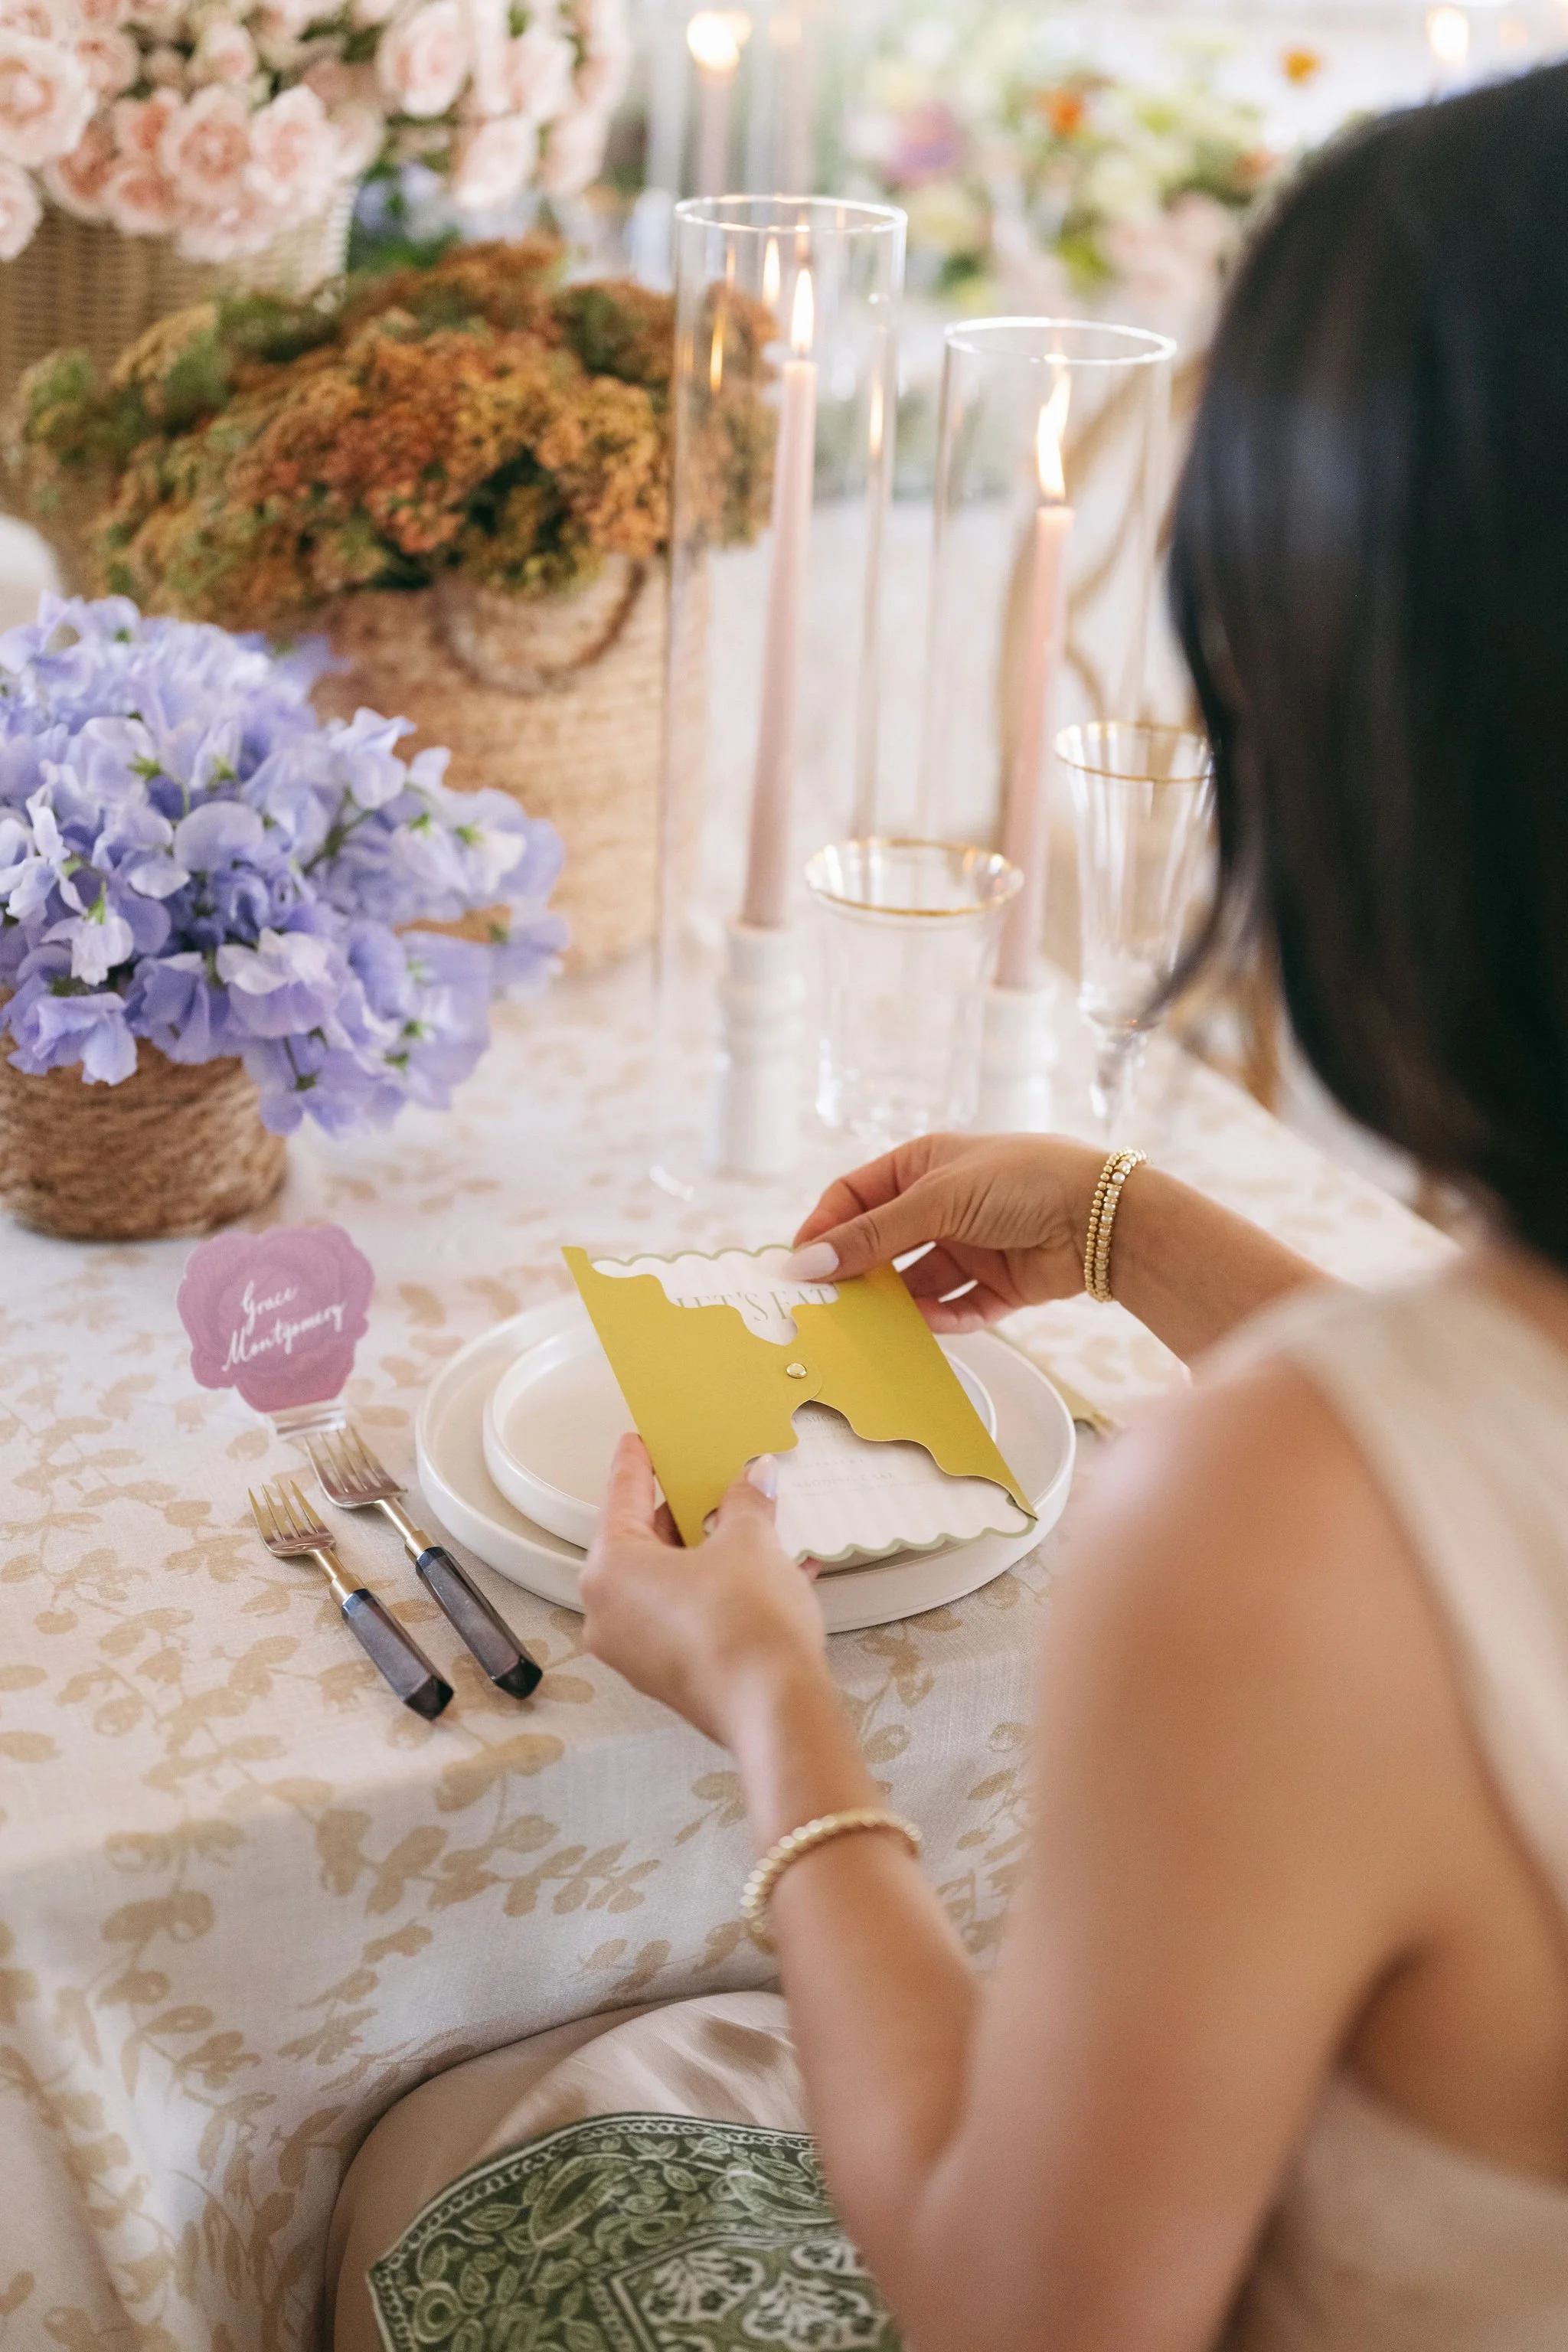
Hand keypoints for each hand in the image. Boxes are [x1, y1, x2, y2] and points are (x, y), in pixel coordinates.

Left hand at [580, 1435, 827, 1747]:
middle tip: (712, 1484)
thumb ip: (746, 1502)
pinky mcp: (669, 1676)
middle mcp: (609, 1613)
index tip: (639, 1443)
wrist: (775, 1709)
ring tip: (751, 1528)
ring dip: (708, 1555)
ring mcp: (636, 1651)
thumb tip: (753, 1479)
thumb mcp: (750, 1541)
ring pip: (669, 1583)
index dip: (637, 1463)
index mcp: (610, 1570)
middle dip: (685, 1513)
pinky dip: (719, 1593)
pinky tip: (770, 1575)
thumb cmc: (745, 1626)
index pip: (621, 1497)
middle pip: (642, 1543)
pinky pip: (688, 1617)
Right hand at [787, 1133, 1105, 1330]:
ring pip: (917, 1284)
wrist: (1105, 1215)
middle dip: (857, 1273)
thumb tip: (809, 1261)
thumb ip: (873, 1235)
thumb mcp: (936, 1199)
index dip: (825, 1228)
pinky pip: (957, 1308)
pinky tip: (926, 1328)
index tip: (800, 1266)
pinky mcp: (999, 1284)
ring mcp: (972, 1245)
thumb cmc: (1021, 1180)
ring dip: (896, 1304)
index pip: (855, 1197)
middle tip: (828, 1305)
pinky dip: (941, 1320)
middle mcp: (944, 1204)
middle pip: (882, 1244)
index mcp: (923, 1165)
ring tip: (872, 1327)